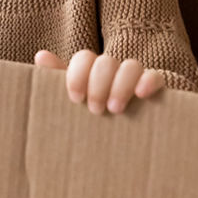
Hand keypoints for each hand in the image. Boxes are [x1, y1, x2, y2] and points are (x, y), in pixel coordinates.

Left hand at [34, 49, 164, 114]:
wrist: (125, 142)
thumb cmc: (95, 115)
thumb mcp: (77, 100)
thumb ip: (58, 80)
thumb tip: (41, 56)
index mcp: (92, 71)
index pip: (84, 58)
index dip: (78, 75)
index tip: (75, 98)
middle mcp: (114, 70)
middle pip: (106, 62)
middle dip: (98, 85)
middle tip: (95, 110)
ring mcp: (136, 78)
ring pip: (131, 66)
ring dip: (121, 85)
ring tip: (115, 110)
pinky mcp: (155, 88)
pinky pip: (156, 76)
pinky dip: (148, 81)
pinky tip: (142, 94)